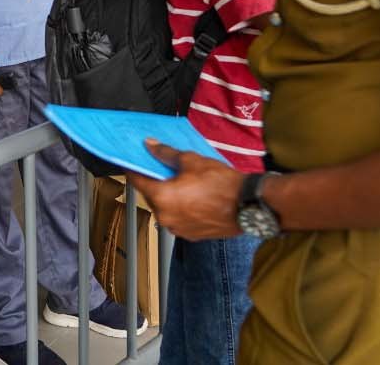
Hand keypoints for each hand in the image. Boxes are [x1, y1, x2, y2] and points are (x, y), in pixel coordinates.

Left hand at [126, 141, 244, 240]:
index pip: (137, 181)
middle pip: (150, 196)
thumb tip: (151, 146)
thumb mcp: (191, 160)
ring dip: (168, 196)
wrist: (247, 206)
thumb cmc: (221, 184)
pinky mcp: (190, 235)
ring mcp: (177, 228)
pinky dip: (179, 207)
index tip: (132, 161)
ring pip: (164, 208)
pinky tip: (191, 196)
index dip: (134, 169)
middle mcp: (165, 217)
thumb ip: (166, 154)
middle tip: (162, 168)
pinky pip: (177, 218)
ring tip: (181, 181)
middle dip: (154, 182)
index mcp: (162, 198)